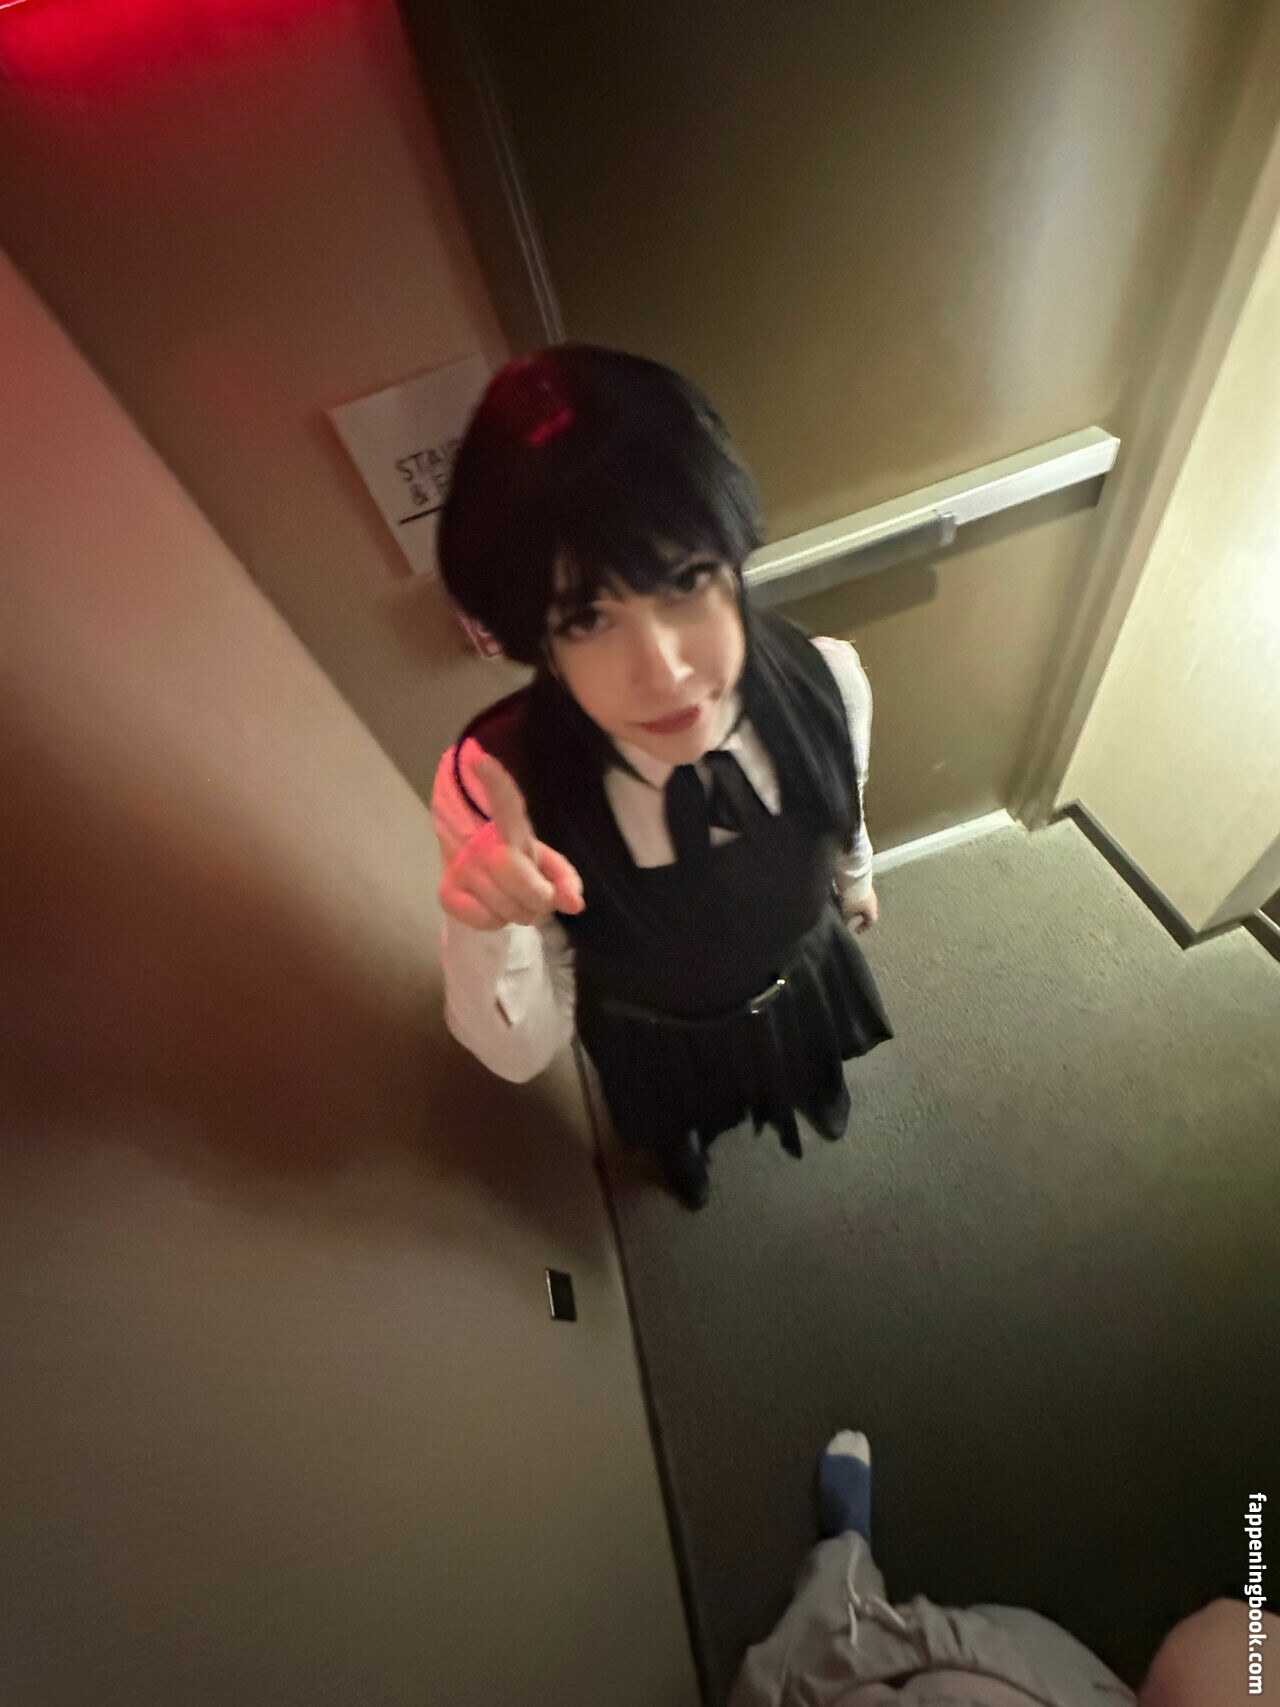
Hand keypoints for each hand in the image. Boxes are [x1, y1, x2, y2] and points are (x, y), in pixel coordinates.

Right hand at [439, 753, 584, 931]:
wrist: (474, 868)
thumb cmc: (516, 860)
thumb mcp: (546, 862)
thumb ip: (566, 879)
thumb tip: (574, 905)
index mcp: (509, 824)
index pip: (504, 800)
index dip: (494, 781)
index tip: (478, 757)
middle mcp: (479, 841)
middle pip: (517, 876)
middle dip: (537, 897)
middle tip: (539, 896)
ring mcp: (460, 867)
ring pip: (505, 907)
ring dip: (520, 913)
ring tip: (515, 900)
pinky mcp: (446, 892)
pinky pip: (486, 921)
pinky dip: (498, 922)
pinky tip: (493, 907)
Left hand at [842, 887, 878, 935]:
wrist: (853, 878)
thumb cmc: (852, 897)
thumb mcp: (847, 911)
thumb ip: (847, 918)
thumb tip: (845, 921)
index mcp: (872, 910)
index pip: (871, 922)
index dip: (864, 927)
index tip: (857, 931)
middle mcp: (873, 901)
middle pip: (868, 912)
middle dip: (859, 916)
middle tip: (851, 918)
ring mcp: (870, 892)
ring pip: (864, 902)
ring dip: (856, 906)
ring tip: (846, 907)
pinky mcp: (864, 884)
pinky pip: (860, 894)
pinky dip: (854, 898)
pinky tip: (845, 896)